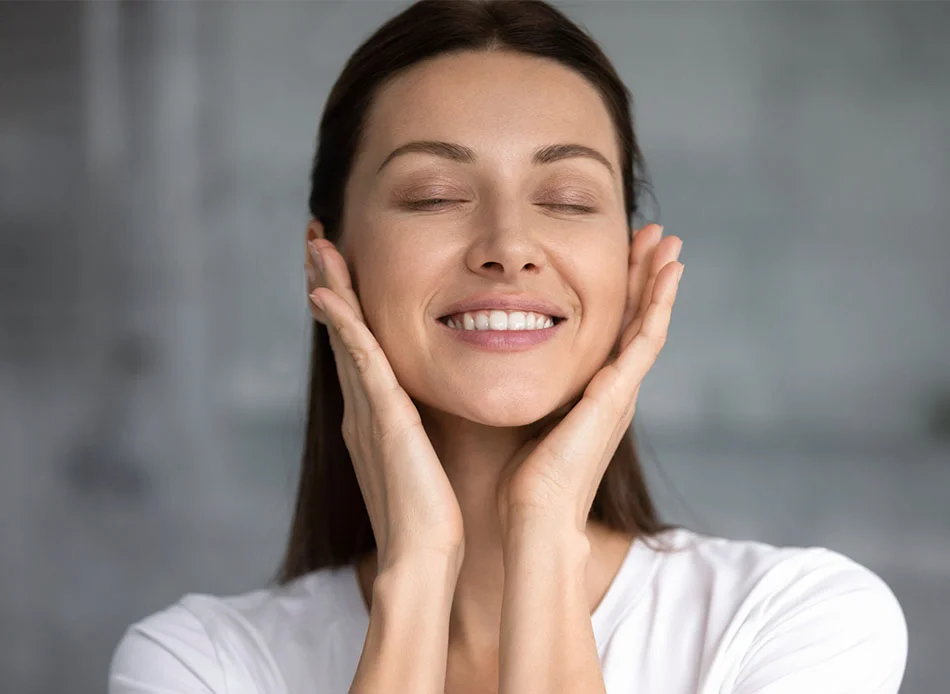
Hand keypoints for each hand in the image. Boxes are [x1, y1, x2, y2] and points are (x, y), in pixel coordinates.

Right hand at [305, 223, 464, 572]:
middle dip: (328, 285)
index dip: (347, 308)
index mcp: (375, 416)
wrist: (423, 556)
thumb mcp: (421, 460)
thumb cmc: (430, 515)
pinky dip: (343, 324)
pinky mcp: (382, 418)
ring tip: (316, 245)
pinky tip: (328, 293)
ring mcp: (366, 411)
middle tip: (316, 240)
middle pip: (343, 333)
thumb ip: (417, 432)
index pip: (359, 349)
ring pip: (346, 336)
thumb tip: (427, 416)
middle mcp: (362, 407)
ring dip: (330, 289)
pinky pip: (360, 359)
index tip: (339, 271)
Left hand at [495, 224, 683, 534]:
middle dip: (645, 277)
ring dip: (658, 281)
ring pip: (647, 322)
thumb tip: (498, 369)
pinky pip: (646, 338)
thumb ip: (527, 394)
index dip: (620, 294)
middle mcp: (614, 389)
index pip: (612, 332)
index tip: (623, 257)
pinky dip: (659, 303)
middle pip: (635, 320)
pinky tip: (668, 272)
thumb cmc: (523, 482)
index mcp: (593, 395)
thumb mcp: (527, 422)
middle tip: (655, 237)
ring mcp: (621, 391)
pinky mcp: (619, 394)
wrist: (535, 515)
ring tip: (669, 242)